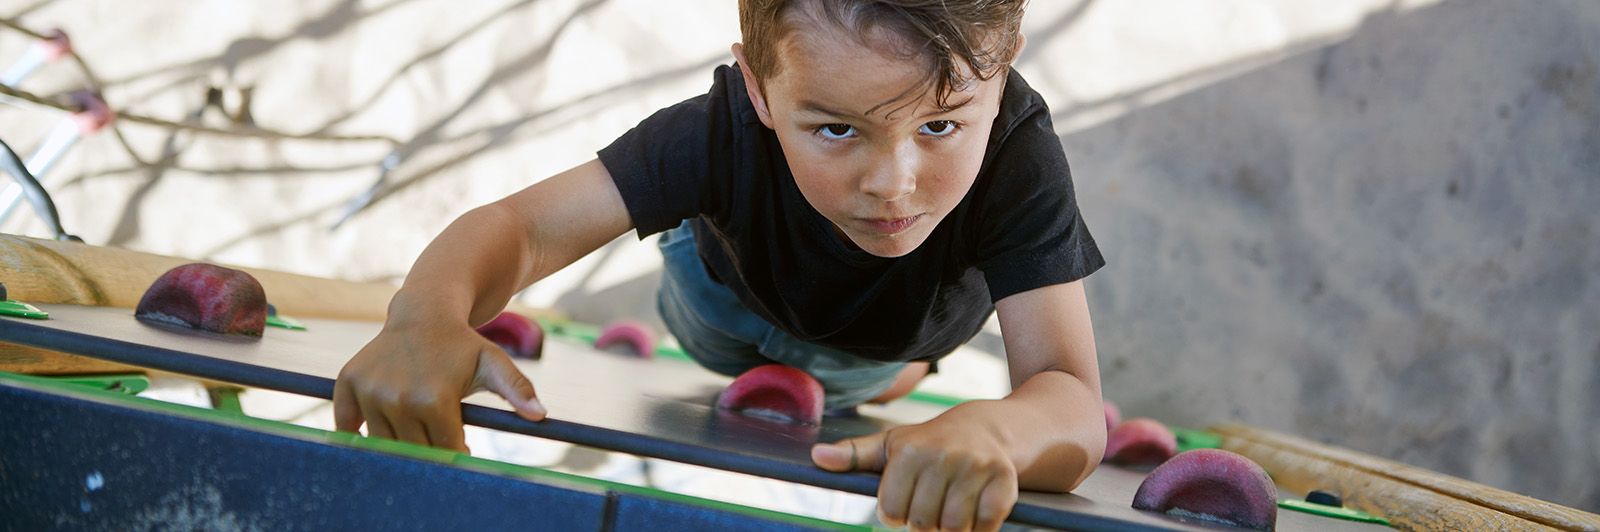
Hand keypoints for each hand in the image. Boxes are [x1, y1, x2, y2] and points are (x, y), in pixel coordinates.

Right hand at [333, 317, 545, 451]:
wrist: (423, 312)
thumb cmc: (462, 344)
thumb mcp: (493, 362)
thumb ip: (517, 389)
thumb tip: (540, 416)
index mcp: (435, 399)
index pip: (446, 451)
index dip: (457, 455)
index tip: (463, 449)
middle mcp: (398, 399)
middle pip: (415, 452)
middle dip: (430, 451)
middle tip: (439, 436)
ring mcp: (369, 393)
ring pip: (383, 444)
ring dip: (399, 442)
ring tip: (416, 424)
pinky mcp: (347, 385)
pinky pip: (347, 427)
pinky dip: (359, 432)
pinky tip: (382, 421)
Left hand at [811, 403, 1017, 531]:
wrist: (986, 429)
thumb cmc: (928, 443)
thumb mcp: (890, 445)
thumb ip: (853, 455)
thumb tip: (816, 457)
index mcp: (910, 450)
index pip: (892, 510)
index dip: (897, 512)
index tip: (907, 497)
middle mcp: (943, 456)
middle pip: (921, 523)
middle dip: (924, 521)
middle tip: (932, 502)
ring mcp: (976, 468)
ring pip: (952, 528)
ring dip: (950, 527)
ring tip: (951, 505)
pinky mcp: (1004, 481)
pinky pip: (984, 527)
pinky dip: (978, 528)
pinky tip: (973, 508)